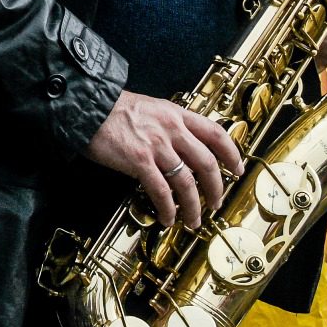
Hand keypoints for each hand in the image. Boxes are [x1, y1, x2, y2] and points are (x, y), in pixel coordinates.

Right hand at [84, 91, 245, 228]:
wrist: (88, 107)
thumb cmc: (115, 109)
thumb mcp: (152, 108)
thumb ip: (170, 124)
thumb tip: (182, 146)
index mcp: (177, 114)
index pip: (216, 134)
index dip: (232, 154)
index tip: (237, 169)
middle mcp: (172, 129)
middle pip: (207, 163)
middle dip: (216, 188)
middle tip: (216, 203)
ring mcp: (157, 146)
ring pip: (187, 182)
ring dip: (193, 206)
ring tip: (193, 220)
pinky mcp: (139, 161)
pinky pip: (161, 191)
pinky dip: (168, 208)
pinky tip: (168, 218)